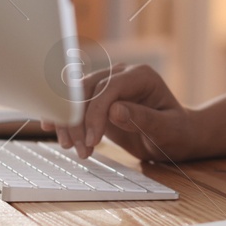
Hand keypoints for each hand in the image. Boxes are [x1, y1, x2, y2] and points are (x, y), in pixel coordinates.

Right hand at [41, 63, 198, 162]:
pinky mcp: (98, 99)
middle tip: (79, 150)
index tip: (92, 142)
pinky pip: (75, 103)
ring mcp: (107, 85)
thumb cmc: (177, 132)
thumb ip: (143, 118)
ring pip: (75, 95)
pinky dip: (62, 115)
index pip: (108, 89)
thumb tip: (114, 110)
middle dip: (77, 120)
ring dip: (68, 121)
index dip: (95, 114)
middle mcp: (121, 74)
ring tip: (71, 148)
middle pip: (86, 89)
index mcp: (140, 75)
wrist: (177, 135)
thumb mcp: (166, 129)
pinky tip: (48, 126)